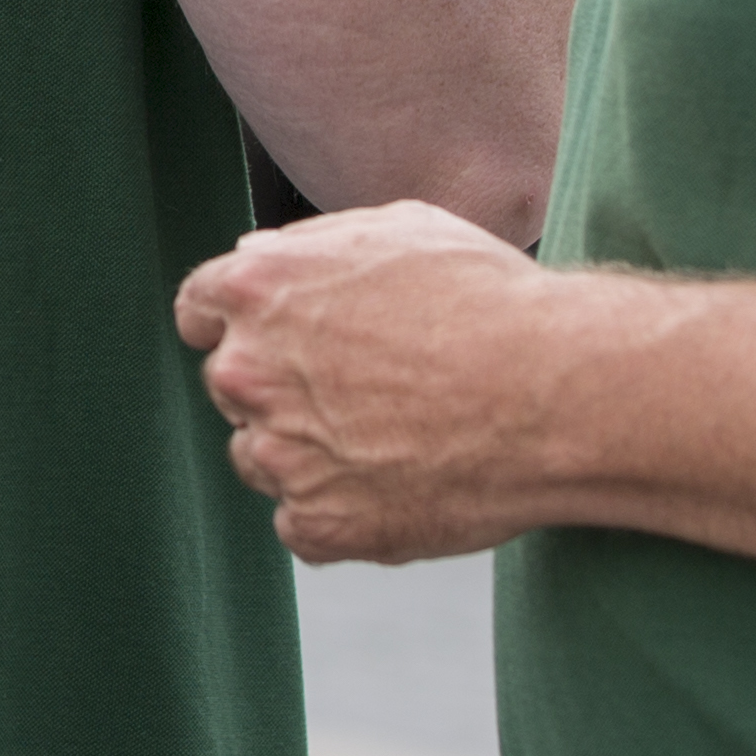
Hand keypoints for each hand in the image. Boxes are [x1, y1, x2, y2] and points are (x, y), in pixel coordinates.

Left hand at [174, 202, 559, 563]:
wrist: (556, 393)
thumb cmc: (490, 300)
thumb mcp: (397, 229)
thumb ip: (310, 248)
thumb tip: (262, 257)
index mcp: (256, 288)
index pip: (198, 311)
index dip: (235, 325)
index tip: (275, 341)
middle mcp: (248, 370)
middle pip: (232, 387)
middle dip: (280, 388)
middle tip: (364, 392)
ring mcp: (279, 453)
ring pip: (262, 458)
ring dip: (306, 453)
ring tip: (394, 439)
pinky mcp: (317, 525)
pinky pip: (301, 522)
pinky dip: (339, 512)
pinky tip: (401, 485)